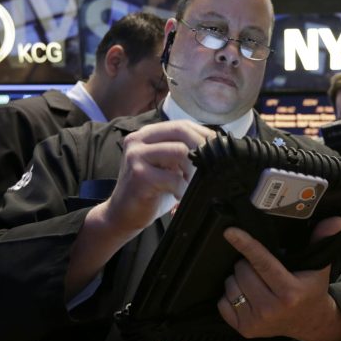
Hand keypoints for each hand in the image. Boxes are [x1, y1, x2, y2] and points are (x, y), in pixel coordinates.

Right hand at [94, 120, 214, 235]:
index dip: (204, 135)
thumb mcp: (168, 166)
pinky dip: (184, 189)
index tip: (219, 150)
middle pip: (181, 131)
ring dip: (195, 169)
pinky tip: (182, 196)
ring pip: (180, 151)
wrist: (121, 215)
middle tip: (214, 166)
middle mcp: (139, 140)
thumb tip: (216, 147)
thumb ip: (183, 153)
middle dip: (203, 147)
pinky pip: (173, 178)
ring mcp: (136, 155)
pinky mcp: (138, 175)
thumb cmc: (150, 191)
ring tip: (196, 184)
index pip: (182, 125)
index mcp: (148, 134)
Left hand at [217, 217, 340, 340]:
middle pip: (242, 270)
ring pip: (230, 284)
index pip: (263, 263)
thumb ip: (324, 240)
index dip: (246, 245)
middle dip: (247, 263)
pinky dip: (231, 295)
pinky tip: (248, 295)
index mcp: (289, 291)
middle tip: (261, 267)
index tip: (230, 232)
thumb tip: (337, 221)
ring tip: (256, 281)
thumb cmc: (310, 290)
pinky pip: (222, 302)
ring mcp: (256, 321)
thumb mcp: (319, 266)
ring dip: (238, 278)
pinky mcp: (244, 329)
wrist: (309, 323)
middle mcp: (271, 308)